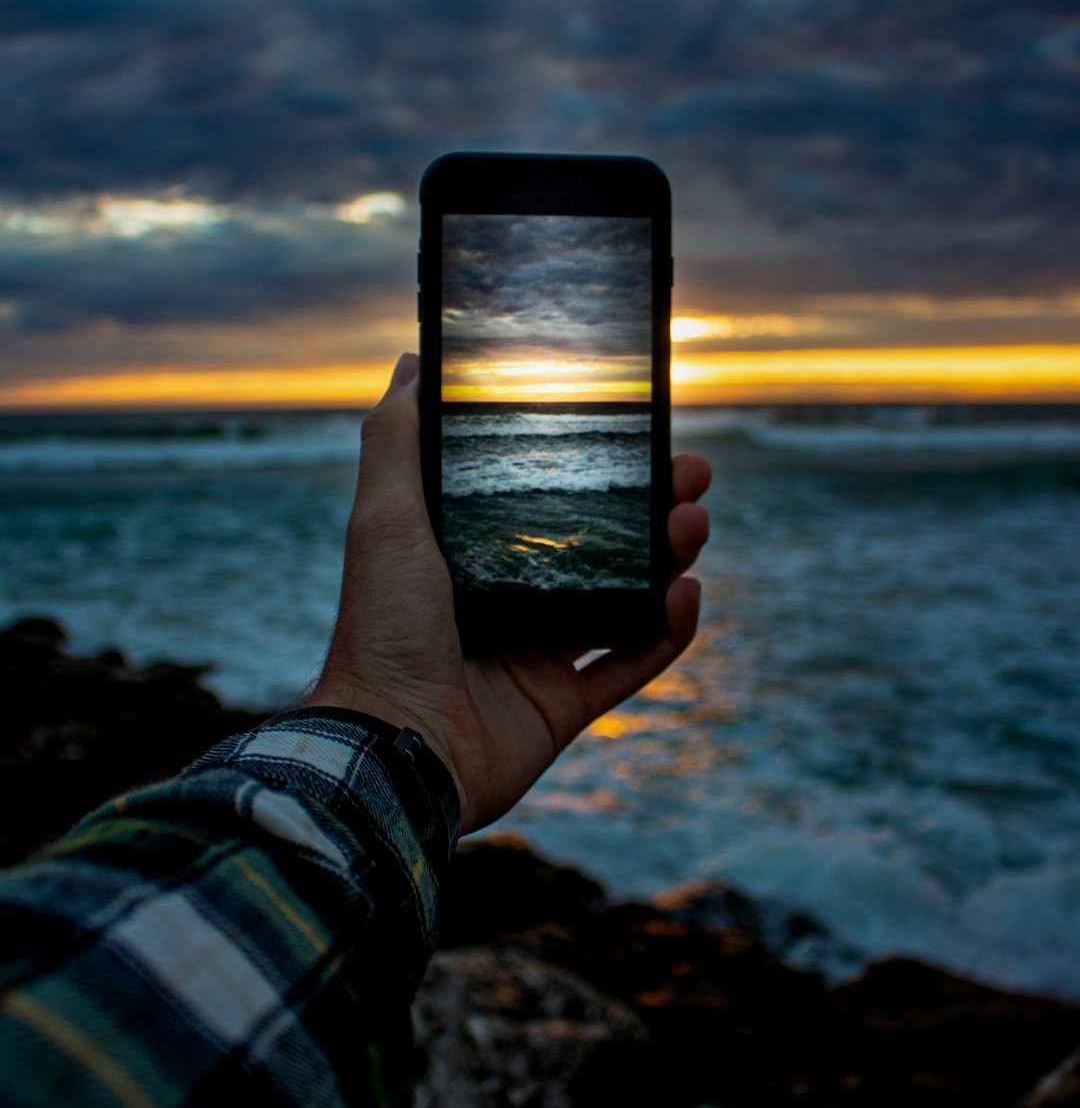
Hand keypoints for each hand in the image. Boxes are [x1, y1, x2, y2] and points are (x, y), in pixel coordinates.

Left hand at [308, 354, 710, 833]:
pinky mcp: (564, 706)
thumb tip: (413, 361)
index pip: (547, 496)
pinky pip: (634, 664)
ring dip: (669, 556)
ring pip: (626, 596)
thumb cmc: (381, 628)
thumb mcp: (383, 517)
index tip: (637, 425)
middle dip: (652, 503)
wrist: (391, 746)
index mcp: (470, 555)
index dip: (596, 463)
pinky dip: (669, 631)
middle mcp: (508, 599)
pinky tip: (688, 593)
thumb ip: (396, 440)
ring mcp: (538, 654)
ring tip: (693, 522)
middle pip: (600, 541)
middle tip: (690, 471)